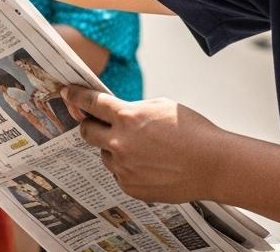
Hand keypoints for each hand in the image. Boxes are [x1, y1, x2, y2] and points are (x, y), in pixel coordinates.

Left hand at [63, 86, 226, 203]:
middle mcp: (119, 143)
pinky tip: (150, 165)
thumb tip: (117, 113)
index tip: (67, 93)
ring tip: (143, 150)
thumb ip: (134, 109)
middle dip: (90, 125)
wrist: (212, 164)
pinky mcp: (130, 187)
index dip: (76, 96)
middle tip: (99, 125)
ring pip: (105, 155)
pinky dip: (128, 168)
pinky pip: (119, 175)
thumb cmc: (192, 131)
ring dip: (115, 150)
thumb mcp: (160, 106)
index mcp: (127, 117)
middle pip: (87, 132)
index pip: (91, 103)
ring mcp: (123, 168)